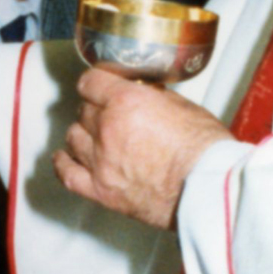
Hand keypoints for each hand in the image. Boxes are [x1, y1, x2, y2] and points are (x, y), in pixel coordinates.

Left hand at [53, 68, 232, 228]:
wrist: (209, 190)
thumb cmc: (205, 150)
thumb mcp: (182, 106)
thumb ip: (153, 98)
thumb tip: (142, 94)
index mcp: (126, 102)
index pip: (90, 82)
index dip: (95, 83)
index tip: (98, 86)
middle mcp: (107, 128)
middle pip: (84, 111)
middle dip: (95, 109)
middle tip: (108, 115)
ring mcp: (101, 161)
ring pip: (74, 138)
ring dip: (83, 134)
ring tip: (93, 136)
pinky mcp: (101, 191)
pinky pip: (67, 174)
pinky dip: (63, 163)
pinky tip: (64, 157)